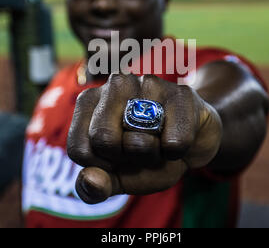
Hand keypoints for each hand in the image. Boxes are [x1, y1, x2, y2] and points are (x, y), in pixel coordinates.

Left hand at [67, 74, 221, 203]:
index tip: (116, 157)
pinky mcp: (181, 93)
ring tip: (158, 141)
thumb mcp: (117, 175)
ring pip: (139, 142)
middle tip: (139, 148)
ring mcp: (149, 84)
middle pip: (103, 139)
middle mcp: (116, 84)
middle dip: (125, 158)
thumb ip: (96, 185)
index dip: (100, 166)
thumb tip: (90, 181)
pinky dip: (177, 153)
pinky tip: (177, 135)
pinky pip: (173, 142)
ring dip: (152, 156)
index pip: (79, 148)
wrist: (190, 143)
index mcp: (90, 101)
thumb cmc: (146, 154)